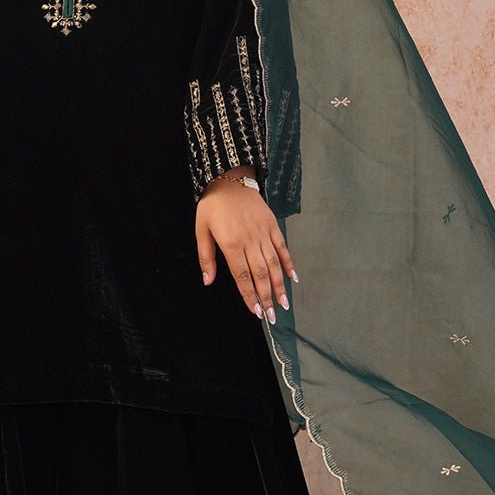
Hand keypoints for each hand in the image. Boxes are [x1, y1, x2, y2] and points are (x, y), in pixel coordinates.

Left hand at [195, 172, 297, 321]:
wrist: (229, 177)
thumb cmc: (212, 205)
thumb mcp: (201, 229)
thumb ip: (206, 257)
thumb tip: (208, 281)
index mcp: (231, 243)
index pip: (242, 276)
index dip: (249, 296)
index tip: (256, 312)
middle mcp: (250, 240)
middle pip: (261, 274)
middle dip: (267, 297)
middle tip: (272, 317)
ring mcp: (263, 233)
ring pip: (274, 264)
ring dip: (280, 286)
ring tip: (284, 304)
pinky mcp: (272, 225)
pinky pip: (283, 247)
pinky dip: (289, 263)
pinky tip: (294, 278)